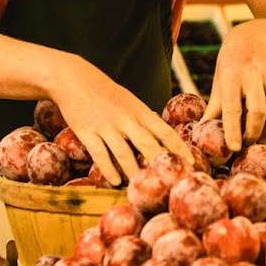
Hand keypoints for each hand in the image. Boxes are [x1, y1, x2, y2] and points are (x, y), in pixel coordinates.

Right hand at [49, 55, 192, 185]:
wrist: (74, 78)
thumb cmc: (106, 92)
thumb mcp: (130, 101)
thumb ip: (145, 119)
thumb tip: (163, 137)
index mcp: (140, 111)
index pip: (165, 132)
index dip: (180, 149)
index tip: (192, 163)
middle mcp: (126, 119)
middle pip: (148, 145)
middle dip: (160, 165)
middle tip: (170, 183)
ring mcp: (106, 126)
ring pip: (124, 153)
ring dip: (133, 172)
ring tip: (140, 186)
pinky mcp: (87, 132)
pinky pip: (100, 154)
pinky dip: (108, 169)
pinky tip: (115, 181)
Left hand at [204, 21, 265, 150]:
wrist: (257, 34)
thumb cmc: (232, 63)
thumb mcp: (220, 79)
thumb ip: (215, 107)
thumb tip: (202, 133)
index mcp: (229, 74)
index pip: (231, 107)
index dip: (233, 129)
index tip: (234, 148)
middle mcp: (251, 71)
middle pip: (258, 110)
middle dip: (253, 133)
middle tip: (248, 144)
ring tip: (261, 137)